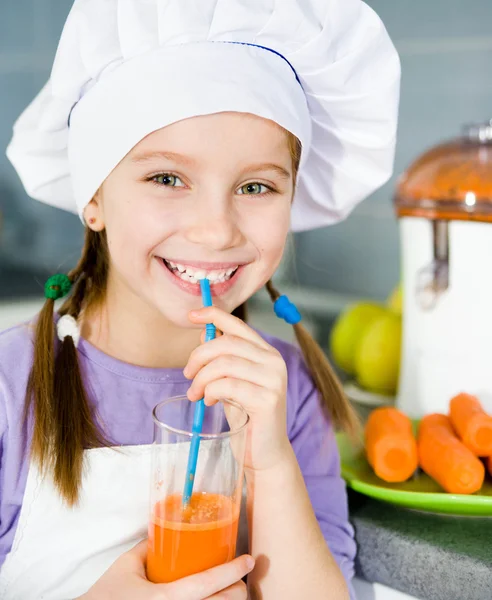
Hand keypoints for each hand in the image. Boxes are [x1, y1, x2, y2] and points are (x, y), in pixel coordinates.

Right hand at [78, 540, 253, 599]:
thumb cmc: (106, 595)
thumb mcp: (127, 565)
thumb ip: (149, 546)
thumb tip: (167, 528)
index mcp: (167, 598)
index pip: (210, 582)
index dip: (234, 570)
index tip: (248, 559)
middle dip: (238, 590)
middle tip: (240, 578)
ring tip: (229, 590)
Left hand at [185, 306, 291, 471]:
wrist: (263, 454)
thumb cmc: (246, 417)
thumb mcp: (230, 382)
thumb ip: (222, 359)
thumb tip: (204, 333)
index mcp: (266, 353)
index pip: (238, 325)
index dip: (213, 315)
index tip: (191, 315)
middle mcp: (274, 361)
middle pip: (226, 343)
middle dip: (198, 357)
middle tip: (187, 375)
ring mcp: (274, 380)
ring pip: (224, 364)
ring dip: (201, 378)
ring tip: (195, 393)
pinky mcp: (268, 399)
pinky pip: (227, 385)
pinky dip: (210, 391)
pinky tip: (209, 401)